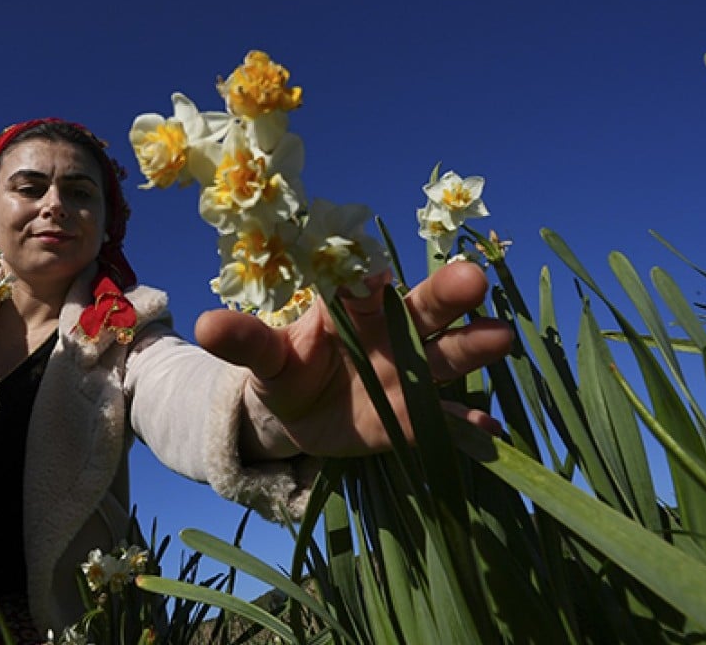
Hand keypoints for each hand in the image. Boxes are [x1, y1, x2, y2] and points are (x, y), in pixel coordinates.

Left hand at [195, 261, 513, 457]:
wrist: (301, 418)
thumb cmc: (284, 372)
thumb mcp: (264, 361)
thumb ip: (244, 342)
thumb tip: (204, 324)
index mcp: (349, 306)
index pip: (364, 284)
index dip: (373, 279)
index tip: (380, 276)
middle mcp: (389, 331)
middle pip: (420, 308)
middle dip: (446, 294)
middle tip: (474, 280)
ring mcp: (408, 372)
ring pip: (443, 356)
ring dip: (473, 346)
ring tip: (502, 338)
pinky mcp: (415, 416)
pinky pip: (442, 418)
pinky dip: (463, 422)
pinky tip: (489, 428)